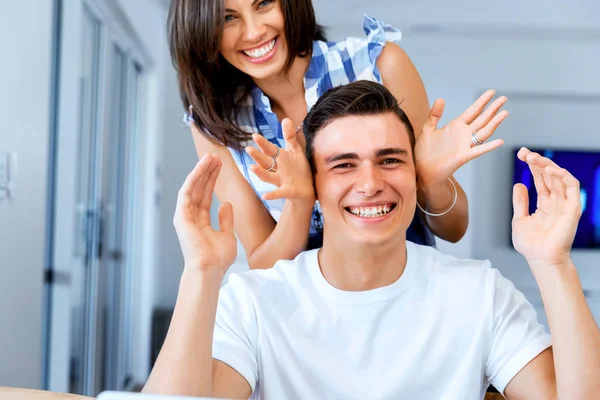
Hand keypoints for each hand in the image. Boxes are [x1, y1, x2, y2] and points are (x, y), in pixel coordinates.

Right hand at [173, 153, 236, 272]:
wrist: (209, 269)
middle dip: (206, 172)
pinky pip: (187, 192)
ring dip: (200, 171)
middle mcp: (191, 217)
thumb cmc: (218, 258)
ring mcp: (185, 216)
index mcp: (200, 223)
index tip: (219, 166)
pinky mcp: (181, 215)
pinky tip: (201, 167)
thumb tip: (226, 203)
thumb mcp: (227, 235)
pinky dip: (194, 179)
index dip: (212, 180)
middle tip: (214, 156)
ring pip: (193, 187)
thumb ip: (226, 219)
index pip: (206, 196)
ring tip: (209, 157)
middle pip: (199, 189)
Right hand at [245, 118, 314, 202]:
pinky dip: (272, 194)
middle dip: (258, 156)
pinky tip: (265, 196)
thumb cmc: (299, 169)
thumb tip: (285, 118)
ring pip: (268, 176)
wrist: (307, 190)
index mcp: (279, 159)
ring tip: (252, 168)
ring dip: (260, 173)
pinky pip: (279, 193)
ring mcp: (281, 181)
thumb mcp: (295, 151)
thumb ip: (289, 136)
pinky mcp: (287, 191)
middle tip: (248, 149)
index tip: (254, 135)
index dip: (263, 143)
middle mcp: (277, 170)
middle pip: (265, 162)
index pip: (270, 150)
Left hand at [414, 90, 507, 187]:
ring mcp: (465, 145)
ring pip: (484, 132)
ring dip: (494, 123)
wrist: (422, 170)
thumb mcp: (428, 129)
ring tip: (504, 113)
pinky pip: (478, 150)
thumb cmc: (425, 151)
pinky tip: (500, 141)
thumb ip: (435, 114)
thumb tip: (441, 98)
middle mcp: (463, 134)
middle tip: (504, 98)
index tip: (491, 92)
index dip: (482, 102)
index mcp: (456, 126)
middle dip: (493, 109)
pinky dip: (489, 146)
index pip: (472, 111)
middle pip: (482, 119)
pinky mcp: (463, 156)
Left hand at [511, 147, 581, 266]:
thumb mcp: (519, 219)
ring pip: (560, 176)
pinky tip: (548, 169)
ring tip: (532, 158)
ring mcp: (566, 203)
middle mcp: (557, 201)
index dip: (532, 166)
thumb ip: (520, 202)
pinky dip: (561, 175)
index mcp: (545, 203)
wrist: (540, 258)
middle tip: (524, 152)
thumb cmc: (531, 244)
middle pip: (550, 175)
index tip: (521, 154)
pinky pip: (571, 185)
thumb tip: (519, 184)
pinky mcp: (573, 207)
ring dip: (547, 164)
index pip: (541, 179)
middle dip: (538, 161)